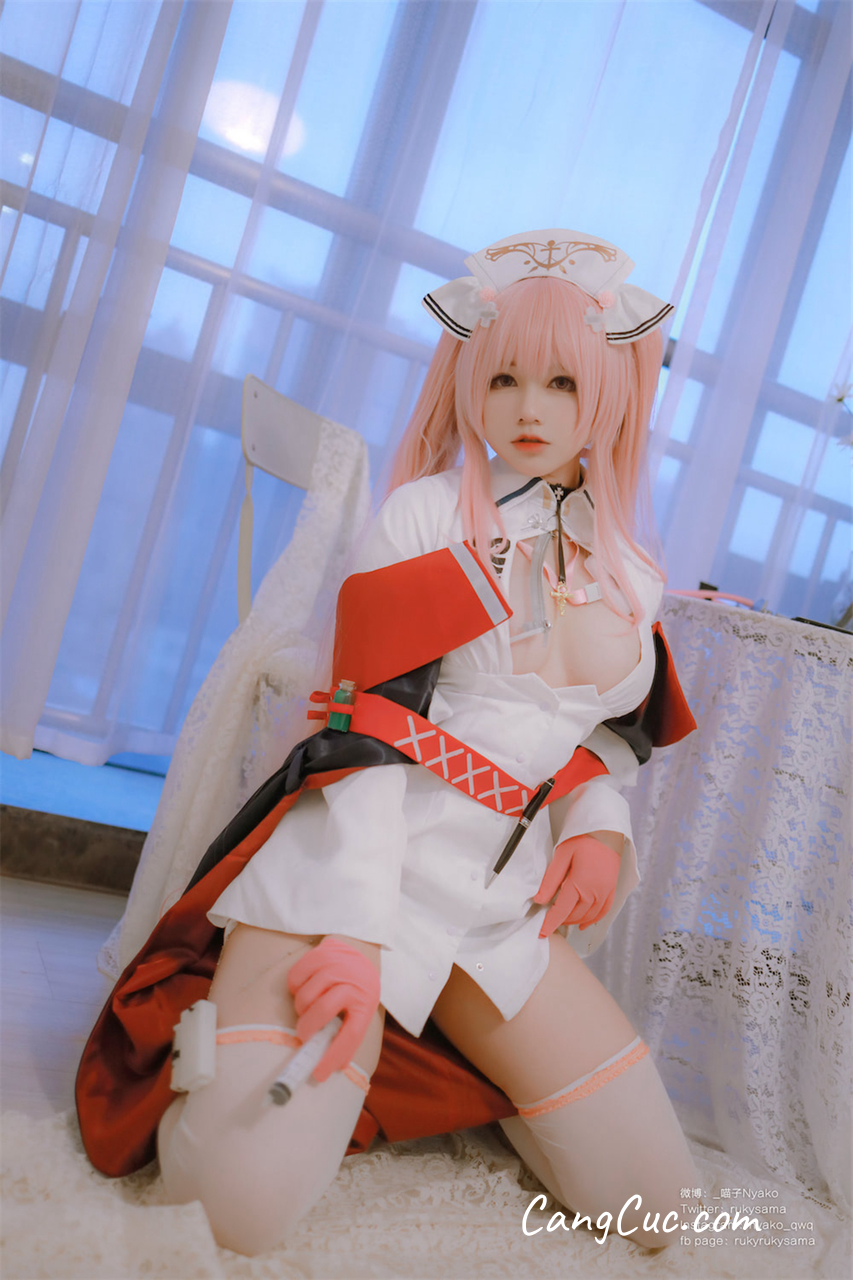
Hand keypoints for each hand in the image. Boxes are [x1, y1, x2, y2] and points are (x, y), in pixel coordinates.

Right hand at [286, 936, 380, 1081]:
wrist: (359, 954)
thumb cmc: (355, 991)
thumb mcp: (359, 1012)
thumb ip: (347, 1035)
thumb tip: (333, 1067)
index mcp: (366, 1004)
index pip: (351, 1034)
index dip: (334, 1055)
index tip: (318, 1074)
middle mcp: (354, 983)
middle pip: (324, 1010)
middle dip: (307, 1027)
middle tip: (303, 1035)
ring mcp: (338, 965)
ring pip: (306, 994)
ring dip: (301, 1007)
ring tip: (307, 1007)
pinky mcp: (322, 952)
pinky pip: (296, 976)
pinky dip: (294, 987)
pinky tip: (303, 987)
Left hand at [534, 834, 620, 937]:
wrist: (606, 830)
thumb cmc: (583, 839)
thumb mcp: (562, 856)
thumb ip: (550, 880)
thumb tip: (539, 900)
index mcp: (580, 884)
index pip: (561, 911)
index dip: (550, 924)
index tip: (541, 933)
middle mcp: (595, 892)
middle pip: (574, 915)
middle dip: (560, 921)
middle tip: (548, 920)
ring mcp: (605, 892)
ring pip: (588, 916)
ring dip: (574, 921)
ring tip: (561, 920)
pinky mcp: (611, 889)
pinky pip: (602, 912)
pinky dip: (592, 920)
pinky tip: (583, 924)